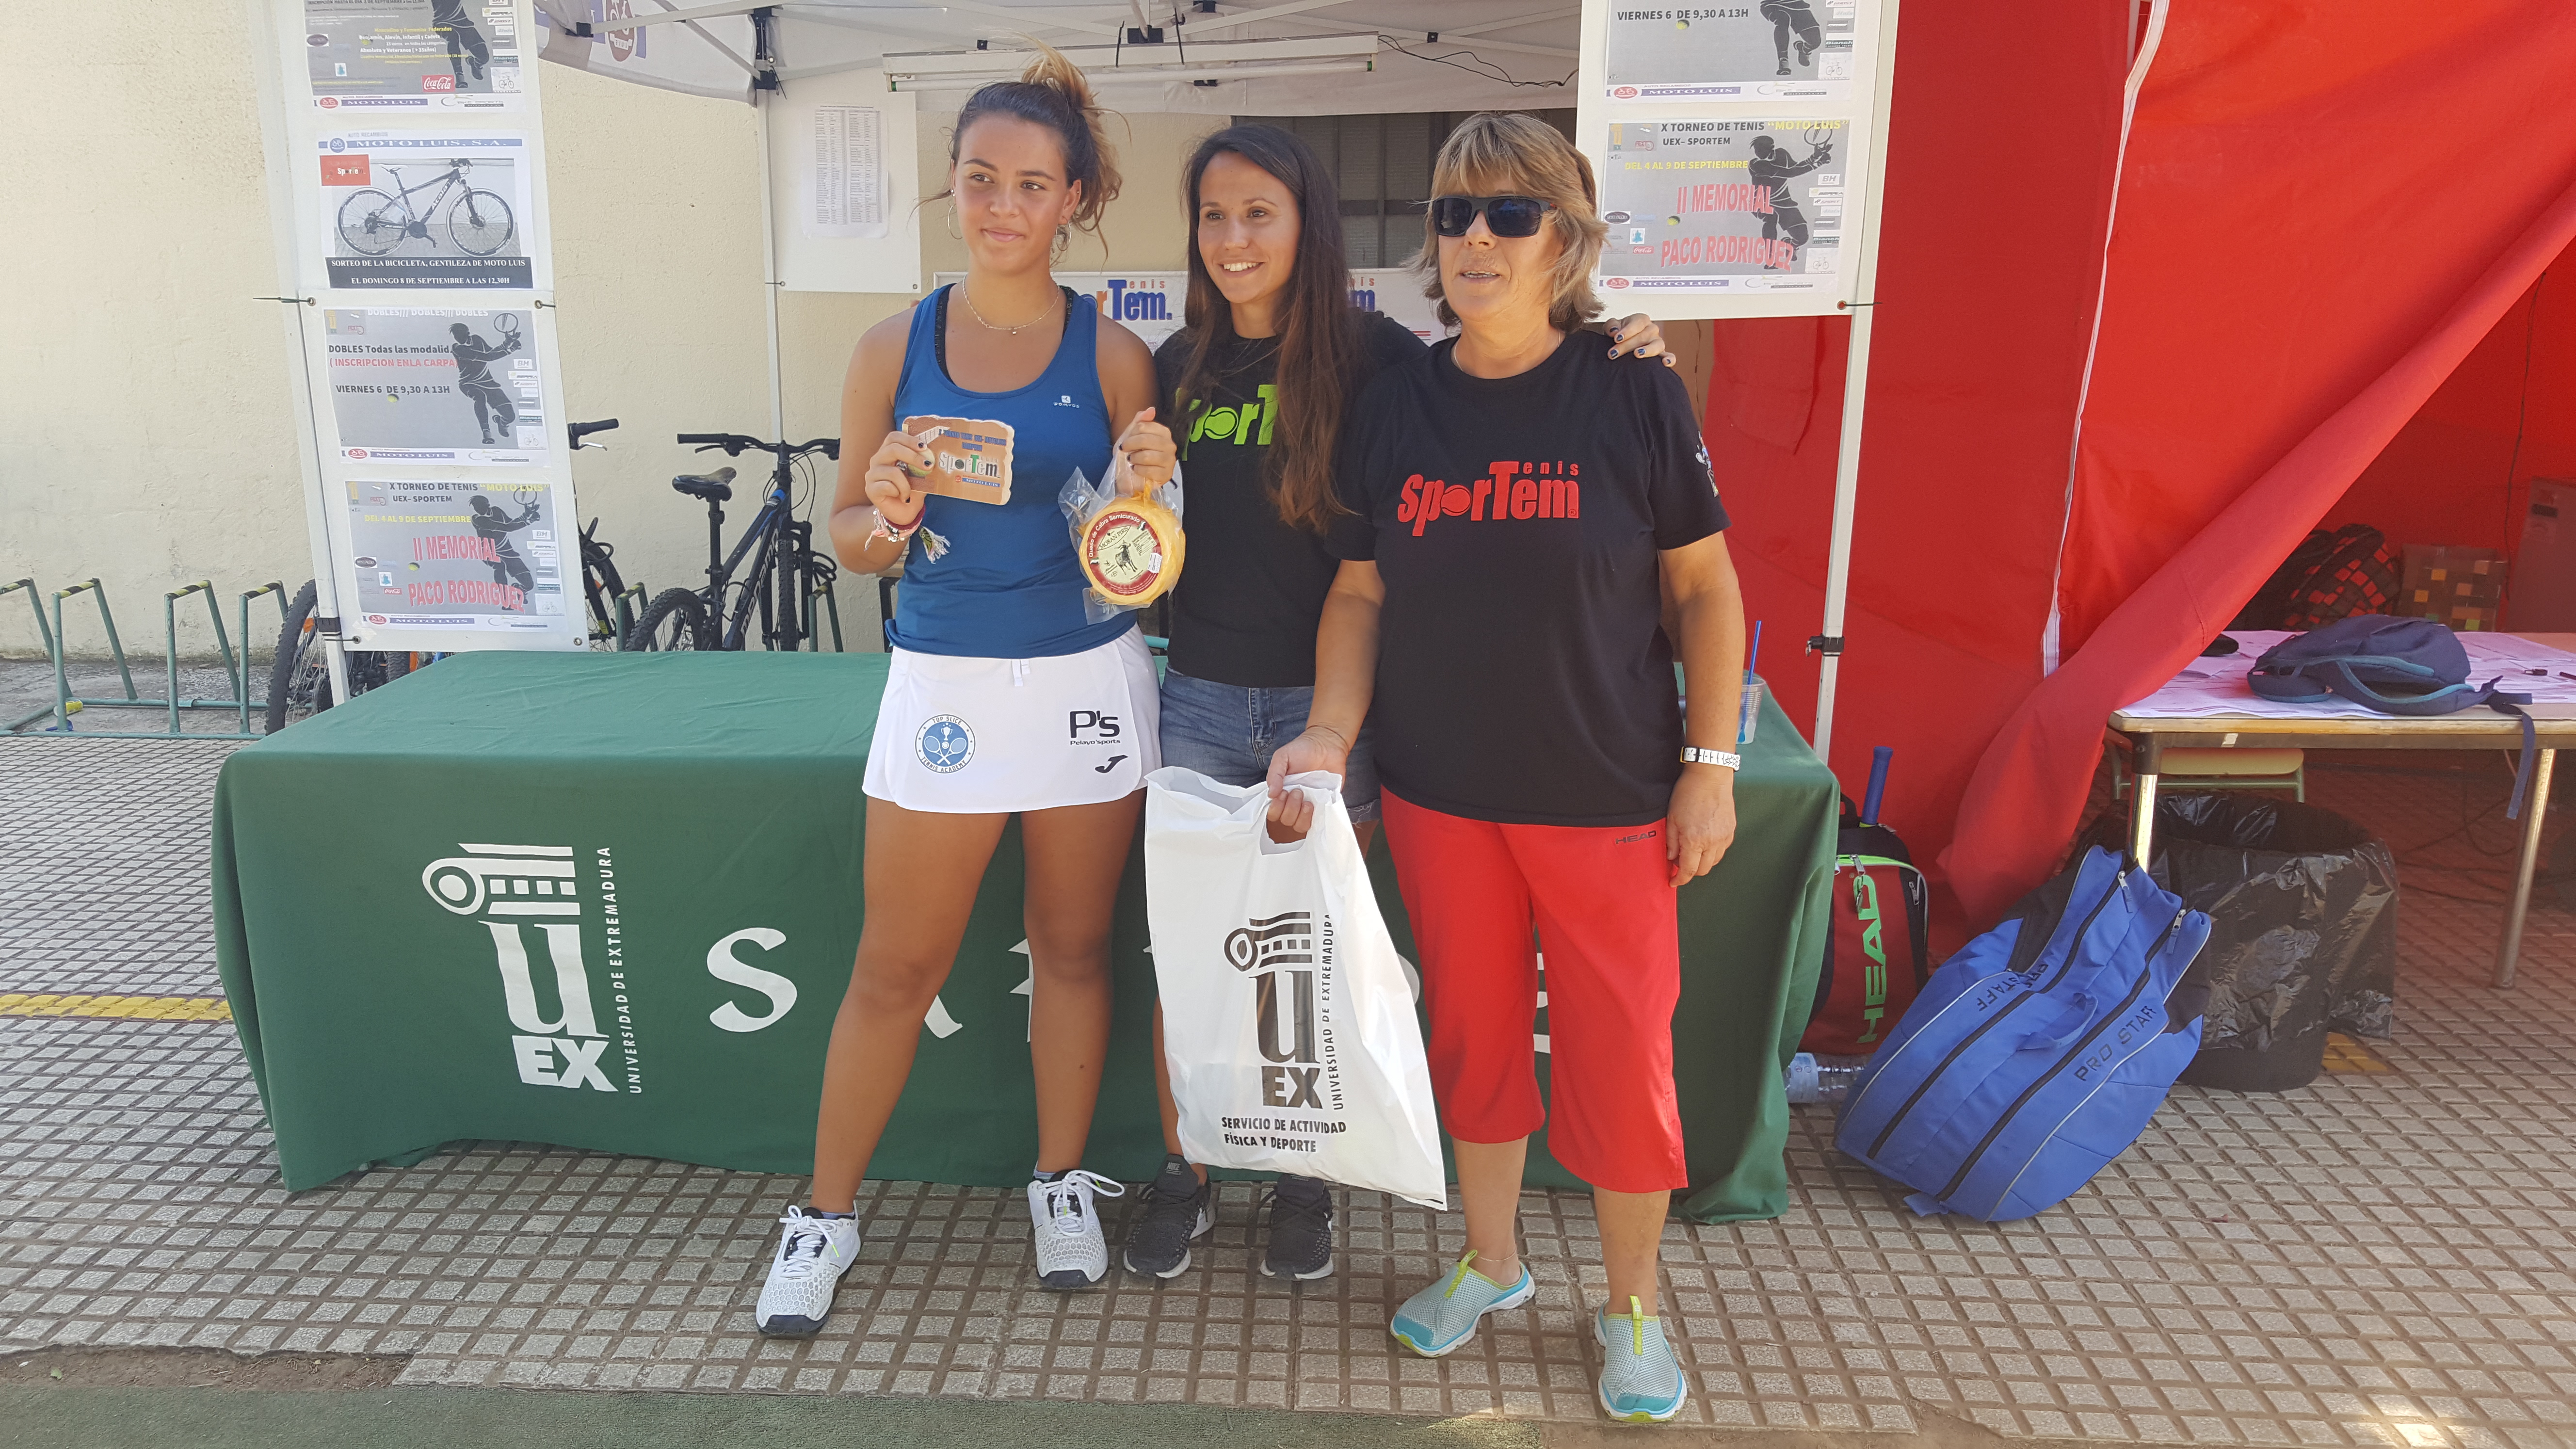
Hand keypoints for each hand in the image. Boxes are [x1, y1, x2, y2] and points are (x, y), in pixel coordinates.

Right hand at [864, 428, 928, 527]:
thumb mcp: (921, 477)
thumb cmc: (912, 492)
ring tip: (909, 493)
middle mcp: (877, 460)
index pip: (894, 437)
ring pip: (892, 471)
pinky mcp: (870, 489)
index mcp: (888, 453)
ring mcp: (872, 474)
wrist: (904, 514)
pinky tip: (901, 497)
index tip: (924, 447)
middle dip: (913, 457)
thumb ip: (923, 465)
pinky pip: (887, 486)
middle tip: (927, 466)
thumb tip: (934, 456)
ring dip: (906, 484)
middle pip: (892, 449)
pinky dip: (899, 492)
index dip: (909, 439)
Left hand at [1113, 408, 1175, 494]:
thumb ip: (1140, 421)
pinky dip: (1139, 470)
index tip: (1126, 441)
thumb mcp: (1132, 435)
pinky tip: (1137, 469)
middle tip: (1125, 451)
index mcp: (1163, 432)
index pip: (1144, 426)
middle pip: (1145, 439)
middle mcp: (1170, 445)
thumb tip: (1151, 410)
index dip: (1131, 434)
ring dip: (1134, 459)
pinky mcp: (1166, 475)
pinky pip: (1149, 470)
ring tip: (1132, 461)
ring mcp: (1170, 460)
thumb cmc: (1133, 455)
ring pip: (1147, 456)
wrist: (1130, 475)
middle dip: (1130, 445)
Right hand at [1264, 725, 1348, 842]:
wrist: (1327, 744)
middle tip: (1297, 791)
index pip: (1273, 813)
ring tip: (1307, 800)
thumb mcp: (1283, 757)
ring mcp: (1309, 805)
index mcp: (1282, 793)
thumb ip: (1274, 774)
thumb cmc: (1303, 749)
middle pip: (1286, 820)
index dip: (1276, 807)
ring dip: (1301, 815)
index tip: (1283, 792)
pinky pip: (1318, 822)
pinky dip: (1315, 817)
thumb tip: (1270, 794)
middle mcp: (1294, 803)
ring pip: (1300, 826)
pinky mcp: (1325, 805)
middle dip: (1290, 807)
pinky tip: (1316, 803)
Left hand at [1608, 313, 1677, 367]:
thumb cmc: (1618, 335)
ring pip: (1658, 345)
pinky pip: (1670, 356)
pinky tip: (1664, 363)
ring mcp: (1658, 342)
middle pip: (1643, 336)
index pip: (1637, 323)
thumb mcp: (1612, 327)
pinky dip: (1669, 359)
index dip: (1627, 331)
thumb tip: (1614, 332)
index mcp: (1641, 320)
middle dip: (1627, 345)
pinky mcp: (1661, 354)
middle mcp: (1652, 329)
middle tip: (1613, 353)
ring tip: (1637, 354)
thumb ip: (1611, 326)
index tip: (1616, 339)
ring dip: (1647, 350)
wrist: (1621, 345)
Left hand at [1667, 764, 1736, 886]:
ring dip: (1702, 862)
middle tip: (1680, 862)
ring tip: (1692, 850)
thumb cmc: (1688, 793)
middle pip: (1703, 870)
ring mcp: (1724, 837)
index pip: (1689, 871)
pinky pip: (1722, 849)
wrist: (1710, 776)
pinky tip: (1704, 842)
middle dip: (1691, 871)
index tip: (1674, 881)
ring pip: (1714, 861)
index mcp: (1694, 841)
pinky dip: (1713, 851)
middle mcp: (1712, 842)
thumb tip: (1672, 858)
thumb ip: (1671, 842)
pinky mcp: (1731, 830)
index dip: (1680, 880)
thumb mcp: (1672, 818)